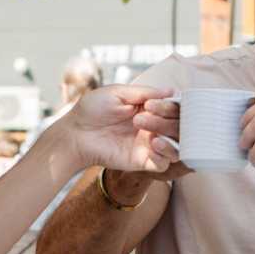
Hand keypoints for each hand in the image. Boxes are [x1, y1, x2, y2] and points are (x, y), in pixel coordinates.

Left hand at [57, 85, 182, 175]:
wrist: (75, 134)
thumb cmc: (92, 110)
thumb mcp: (118, 92)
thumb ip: (146, 92)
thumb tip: (172, 90)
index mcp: (150, 109)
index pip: (175, 108)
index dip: (170, 106)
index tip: (152, 104)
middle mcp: (153, 127)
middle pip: (179, 125)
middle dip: (168, 120)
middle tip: (144, 117)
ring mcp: (149, 145)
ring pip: (178, 145)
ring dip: (171, 136)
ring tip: (153, 134)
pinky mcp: (142, 162)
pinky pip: (165, 163)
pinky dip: (166, 154)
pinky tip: (153, 144)